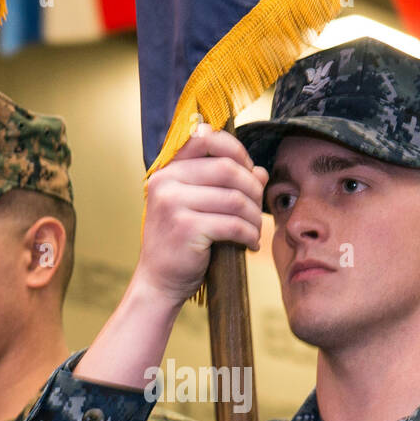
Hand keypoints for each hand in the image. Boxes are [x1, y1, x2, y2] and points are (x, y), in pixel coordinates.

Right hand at [135, 125, 267, 306]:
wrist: (158, 281)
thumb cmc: (179, 243)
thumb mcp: (197, 207)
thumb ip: (224, 185)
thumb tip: (261, 171)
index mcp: (167, 171)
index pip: (204, 139)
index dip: (235, 150)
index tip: (249, 171)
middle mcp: (166, 182)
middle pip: (227, 169)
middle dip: (253, 189)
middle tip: (259, 209)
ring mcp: (174, 204)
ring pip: (235, 199)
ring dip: (254, 216)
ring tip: (255, 229)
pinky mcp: (186, 228)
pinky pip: (233, 224)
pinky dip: (250, 235)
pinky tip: (251, 243)